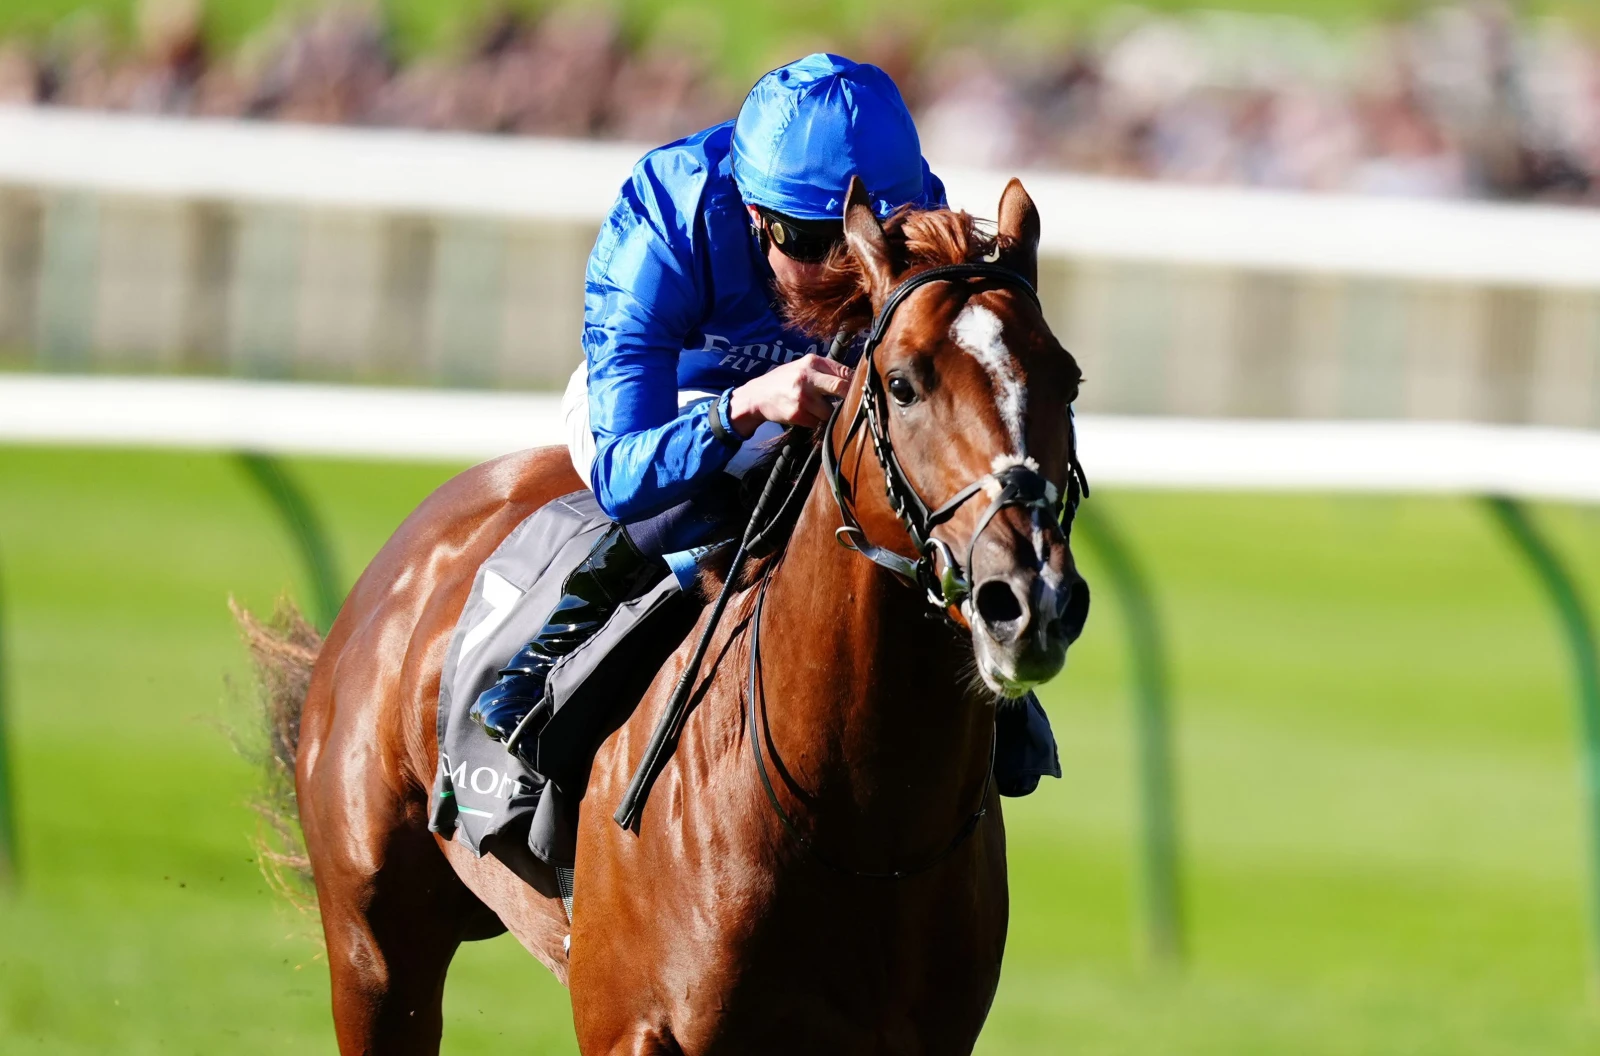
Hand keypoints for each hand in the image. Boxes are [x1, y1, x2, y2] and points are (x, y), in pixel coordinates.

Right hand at [728, 355, 851, 435]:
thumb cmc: (785, 380)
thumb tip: (856, 379)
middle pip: (841, 388)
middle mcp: (807, 377)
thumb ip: (826, 370)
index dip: (856, 383)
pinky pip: (819, 422)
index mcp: (812, 362)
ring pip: (831, 410)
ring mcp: (802, 396)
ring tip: (820, 410)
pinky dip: (818, 422)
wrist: (757, 395)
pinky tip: (808, 415)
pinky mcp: (797, 413)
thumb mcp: (803, 367)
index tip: (862, 391)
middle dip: (851, 398)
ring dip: (831, 414)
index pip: (844, 371)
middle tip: (856, 404)